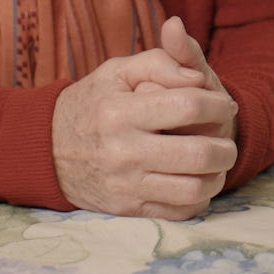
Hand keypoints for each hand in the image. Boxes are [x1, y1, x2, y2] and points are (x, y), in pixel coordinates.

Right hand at [52, 17, 238, 217]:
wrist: (45, 148)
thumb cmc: (93, 102)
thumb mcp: (118, 70)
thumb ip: (160, 62)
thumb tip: (197, 77)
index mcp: (121, 112)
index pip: (188, 106)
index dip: (218, 103)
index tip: (224, 103)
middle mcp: (122, 151)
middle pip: (197, 153)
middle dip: (226, 145)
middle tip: (227, 137)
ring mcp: (124, 185)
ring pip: (192, 188)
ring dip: (217, 175)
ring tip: (218, 161)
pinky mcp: (126, 208)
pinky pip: (177, 212)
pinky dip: (199, 198)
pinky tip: (198, 180)